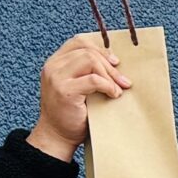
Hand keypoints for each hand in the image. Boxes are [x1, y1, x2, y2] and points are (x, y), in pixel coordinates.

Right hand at [27, 33, 128, 160]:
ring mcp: (56, 77)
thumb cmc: (72, 114)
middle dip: (110, 65)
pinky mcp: (64, 90)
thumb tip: (116, 63)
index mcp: (56, 62)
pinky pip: (93, 80)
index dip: (100, 49)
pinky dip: (108, 86)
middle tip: (124, 81)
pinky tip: (113, 95)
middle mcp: (53, 66)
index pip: (78, 42)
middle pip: (88, 51)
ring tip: (117, 90)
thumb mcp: (78, 87)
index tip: (115, 62)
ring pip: (90, 60)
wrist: (57, 136)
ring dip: (110, 75)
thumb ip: (86, 72)